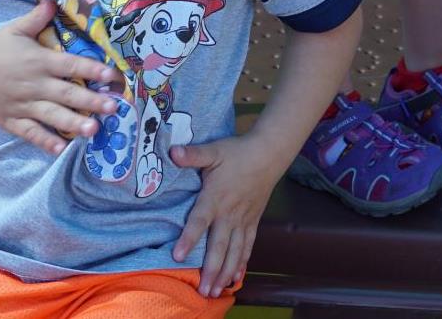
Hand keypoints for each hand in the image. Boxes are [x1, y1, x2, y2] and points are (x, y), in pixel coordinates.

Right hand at [0, 0, 120, 155]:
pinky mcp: (11, 121)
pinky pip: (30, 133)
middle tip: (113, 107)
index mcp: (39, 61)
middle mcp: (34, 84)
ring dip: (74, 123)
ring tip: (94, 130)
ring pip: (52, 116)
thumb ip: (38, 17)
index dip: (92, 69)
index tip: (112, 75)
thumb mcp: (15, 29)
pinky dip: (45, 141)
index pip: (70, 65)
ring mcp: (22, 105)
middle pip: (66, 93)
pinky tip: (62, 149)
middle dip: (91, 101)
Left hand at [169, 132, 289, 296]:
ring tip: (217, 291)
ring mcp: (243, 219)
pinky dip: (242, 262)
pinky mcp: (253, 221)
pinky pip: (247, 245)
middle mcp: (229, 213)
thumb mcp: (214, 150)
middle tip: (203, 291)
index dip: (189, 238)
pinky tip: (236, 279)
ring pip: (234, 251)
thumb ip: (193, 154)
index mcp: (215, 197)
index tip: (178, 256)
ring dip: (226, 272)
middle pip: (219, 245)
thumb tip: (172, 151)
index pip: (200, 220)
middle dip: (211, 269)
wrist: (269, 153)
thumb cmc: (237, 152)